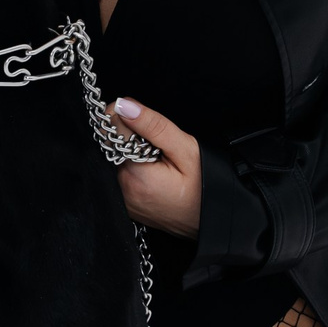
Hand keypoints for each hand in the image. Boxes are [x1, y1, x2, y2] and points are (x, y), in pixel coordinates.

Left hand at [108, 97, 201, 238]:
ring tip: (161, 163)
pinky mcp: (127, 206)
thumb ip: (153, 126)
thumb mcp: (186, 149)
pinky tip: (157, 174)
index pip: (113, 129)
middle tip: (161, 148)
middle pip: (114, 145)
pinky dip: (137, 169)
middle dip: (134, 137)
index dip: (129, 117)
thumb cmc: (206, 188)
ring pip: (119, 160)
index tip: (145, 121)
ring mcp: (124, 201)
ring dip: (135, 154)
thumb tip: (124, 105)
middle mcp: (123, 190)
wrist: (214, 221)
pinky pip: (124, 177)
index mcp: (135, 176)